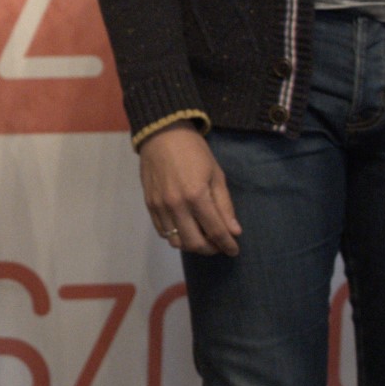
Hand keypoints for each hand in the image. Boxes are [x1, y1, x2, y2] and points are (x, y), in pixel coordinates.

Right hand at [138, 124, 241, 257]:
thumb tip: (234, 231)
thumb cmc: (195, 151)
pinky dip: (176, 236)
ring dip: (192, 245)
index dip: (227, 244)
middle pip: (195, 243)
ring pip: (177, 242)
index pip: (215, 231)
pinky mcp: (150, 206)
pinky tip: (186, 229)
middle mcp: (177, 206)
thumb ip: (224, 205)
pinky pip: (163, 232)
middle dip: (211, 249)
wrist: (162, 134)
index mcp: (197, 196)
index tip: (234, 251)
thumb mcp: (216, 174)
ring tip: (202, 238)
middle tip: (219, 245)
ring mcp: (160, 207)